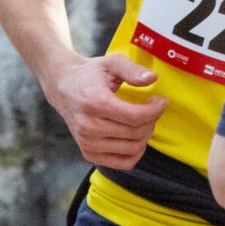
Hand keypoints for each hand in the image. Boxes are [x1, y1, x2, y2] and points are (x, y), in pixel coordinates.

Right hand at [47, 51, 165, 169]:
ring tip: (142, 121)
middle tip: (151, 109)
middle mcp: (88, 126)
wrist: (63, 88)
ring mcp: (87, 143)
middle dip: (152, 121)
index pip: (135, 117)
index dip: (156, 110)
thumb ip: (132, 70)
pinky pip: (123, 163)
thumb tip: (152, 79)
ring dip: (145, 136)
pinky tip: (135, 137)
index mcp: (94, 103)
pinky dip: (135, 153)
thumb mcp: (111, 62)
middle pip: (136, 133)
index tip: (161, 101)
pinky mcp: (88, 153)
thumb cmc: (90, 74)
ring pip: (132, 149)